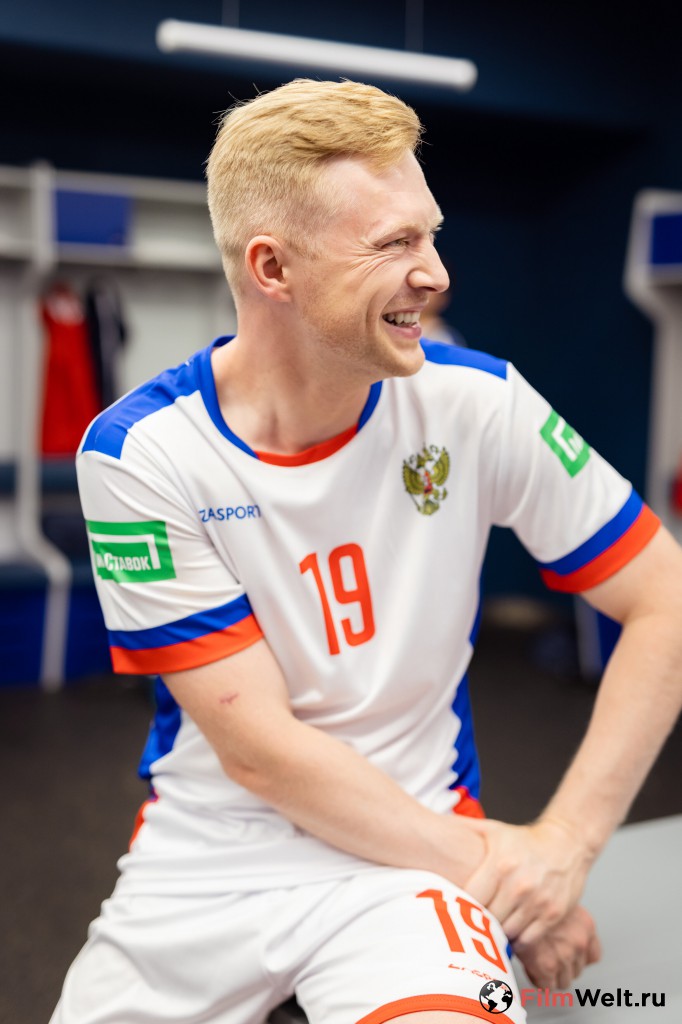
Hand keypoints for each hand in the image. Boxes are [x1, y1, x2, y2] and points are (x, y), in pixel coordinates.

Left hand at [463, 816, 593, 945]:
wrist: (566, 843)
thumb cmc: (526, 840)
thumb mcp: (493, 830)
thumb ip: (464, 829)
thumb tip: (436, 825)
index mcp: (500, 864)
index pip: (470, 898)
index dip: (461, 905)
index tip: (458, 907)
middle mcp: (519, 885)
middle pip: (487, 919)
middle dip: (479, 921)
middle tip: (474, 921)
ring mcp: (538, 902)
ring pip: (507, 932)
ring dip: (499, 932)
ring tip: (494, 924)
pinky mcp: (553, 914)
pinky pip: (528, 940)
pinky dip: (519, 939)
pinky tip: (514, 928)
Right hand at [516, 905, 600, 988]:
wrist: (515, 902)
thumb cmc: (532, 900)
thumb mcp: (558, 903)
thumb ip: (569, 922)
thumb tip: (564, 940)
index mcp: (586, 925)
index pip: (593, 957)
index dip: (578, 959)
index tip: (568, 957)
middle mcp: (579, 941)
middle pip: (576, 970)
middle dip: (562, 967)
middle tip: (546, 956)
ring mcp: (565, 955)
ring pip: (563, 981)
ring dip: (551, 975)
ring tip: (537, 961)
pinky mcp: (548, 966)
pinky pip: (547, 986)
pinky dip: (538, 981)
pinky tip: (530, 968)